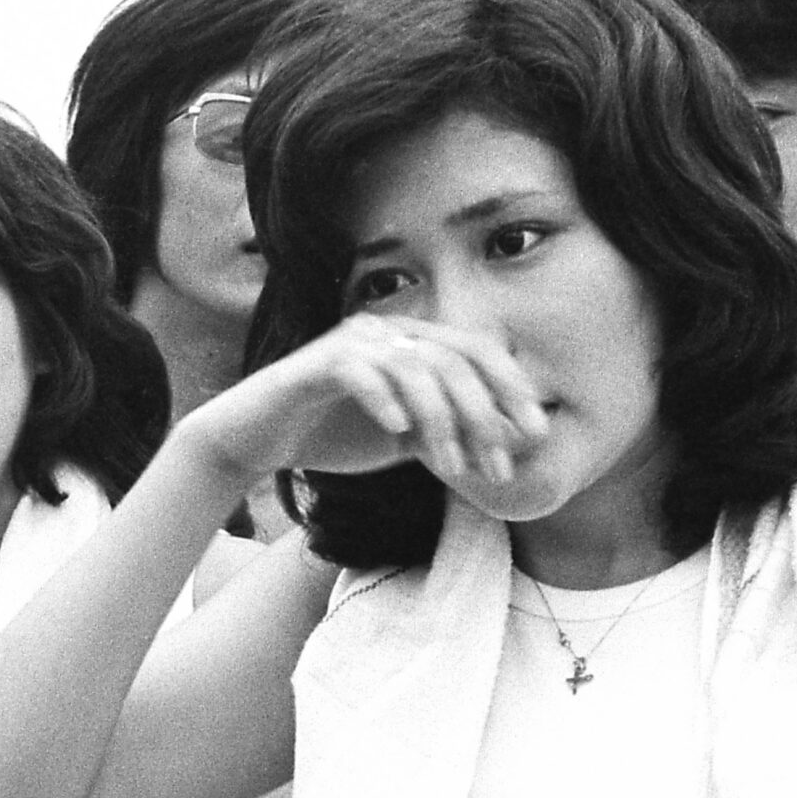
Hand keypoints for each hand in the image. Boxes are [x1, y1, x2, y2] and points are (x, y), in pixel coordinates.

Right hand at [196, 314, 549, 486]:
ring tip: (452, 465)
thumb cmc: (332, 435)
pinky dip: (384, 400)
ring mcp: (351, 343)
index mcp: (412, 342)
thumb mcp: (405, 439)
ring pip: (414, 367)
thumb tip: (508, 442)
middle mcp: (387, 331)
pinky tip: (398, 431)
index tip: (536, 433)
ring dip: (440, 420)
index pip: (477, 351)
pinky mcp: (315, 363)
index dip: (511, 388)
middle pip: (454, 359)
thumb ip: (448, 432)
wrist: (260, 439)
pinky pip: (360, 372)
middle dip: (484, 415)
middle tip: (500, 464)